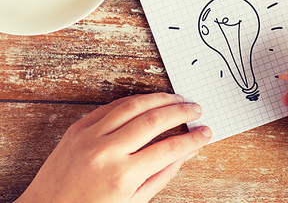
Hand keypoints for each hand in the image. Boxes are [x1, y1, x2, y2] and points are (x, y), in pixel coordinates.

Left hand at [15, 93, 211, 202]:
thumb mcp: (133, 201)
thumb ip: (163, 174)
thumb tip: (187, 151)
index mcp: (123, 176)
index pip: (170, 148)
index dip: (193, 138)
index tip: (205, 132)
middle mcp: (107, 152)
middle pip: (155, 120)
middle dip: (181, 112)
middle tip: (196, 110)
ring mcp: (90, 136)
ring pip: (134, 105)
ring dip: (160, 99)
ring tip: (177, 100)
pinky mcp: (78, 127)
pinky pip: (112, 106)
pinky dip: (134, 101)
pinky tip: (148, 101)